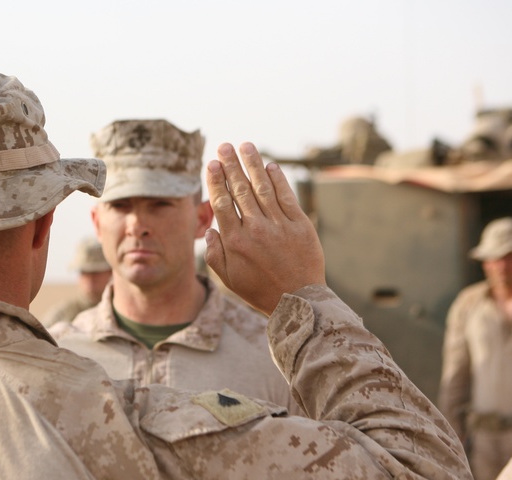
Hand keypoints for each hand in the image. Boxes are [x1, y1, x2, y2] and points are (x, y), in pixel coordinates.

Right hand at [204, 143, 325, 314]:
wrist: (298, 301)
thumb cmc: (259, 291)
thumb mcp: (229, 279)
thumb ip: (215, 254)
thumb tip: (211, 229)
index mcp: (235, 242)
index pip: (223, 203)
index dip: (217, 181)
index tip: (212, 163)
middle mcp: (256, 229)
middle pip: (241, 189)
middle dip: (231, 165)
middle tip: (224, 146)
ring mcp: (279, 225)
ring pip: (263, 187)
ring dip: (253, 164)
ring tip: (246, 146)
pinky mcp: (300, 225)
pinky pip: (287, 196)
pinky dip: (278, 179)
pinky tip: (270, 166)